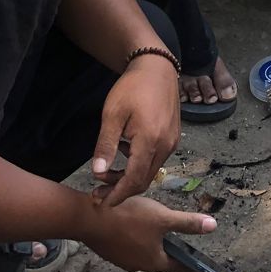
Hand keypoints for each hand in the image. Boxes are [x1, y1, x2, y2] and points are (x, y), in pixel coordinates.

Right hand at [81, 194, 216, 271]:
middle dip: (172, 253)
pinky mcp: (110, 251)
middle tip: (181, 245)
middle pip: (161, 261)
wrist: (88, 218)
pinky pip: (129, 247)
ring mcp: (122, 260)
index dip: (191, 268)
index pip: (178, 269)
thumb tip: (212, 226)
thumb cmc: (128, 217)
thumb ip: (187, 223)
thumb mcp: (162, 217)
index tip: (200, 270)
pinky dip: (137, 239)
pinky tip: (135, 225)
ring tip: (159, 231)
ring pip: (144, 253)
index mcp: (154, 261)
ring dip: (153, 245)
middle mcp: (138, 265)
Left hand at [90, 54, 181, 206]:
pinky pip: (156, 160)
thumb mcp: (112, 115)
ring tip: (107, 174)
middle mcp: (166, 145)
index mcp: (150, 141)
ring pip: (151, 171)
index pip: (134, 179)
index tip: (102, 203)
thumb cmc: (132, 88)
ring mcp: (172, 142)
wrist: (156, 68)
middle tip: (98, 192)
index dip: (118, 194)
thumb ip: (105, 145)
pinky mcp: (173, 137)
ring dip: (129, 177)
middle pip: (144, 180)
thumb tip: (97, 172)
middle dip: (121, 190)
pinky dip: (139, 165)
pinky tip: (124, 153)